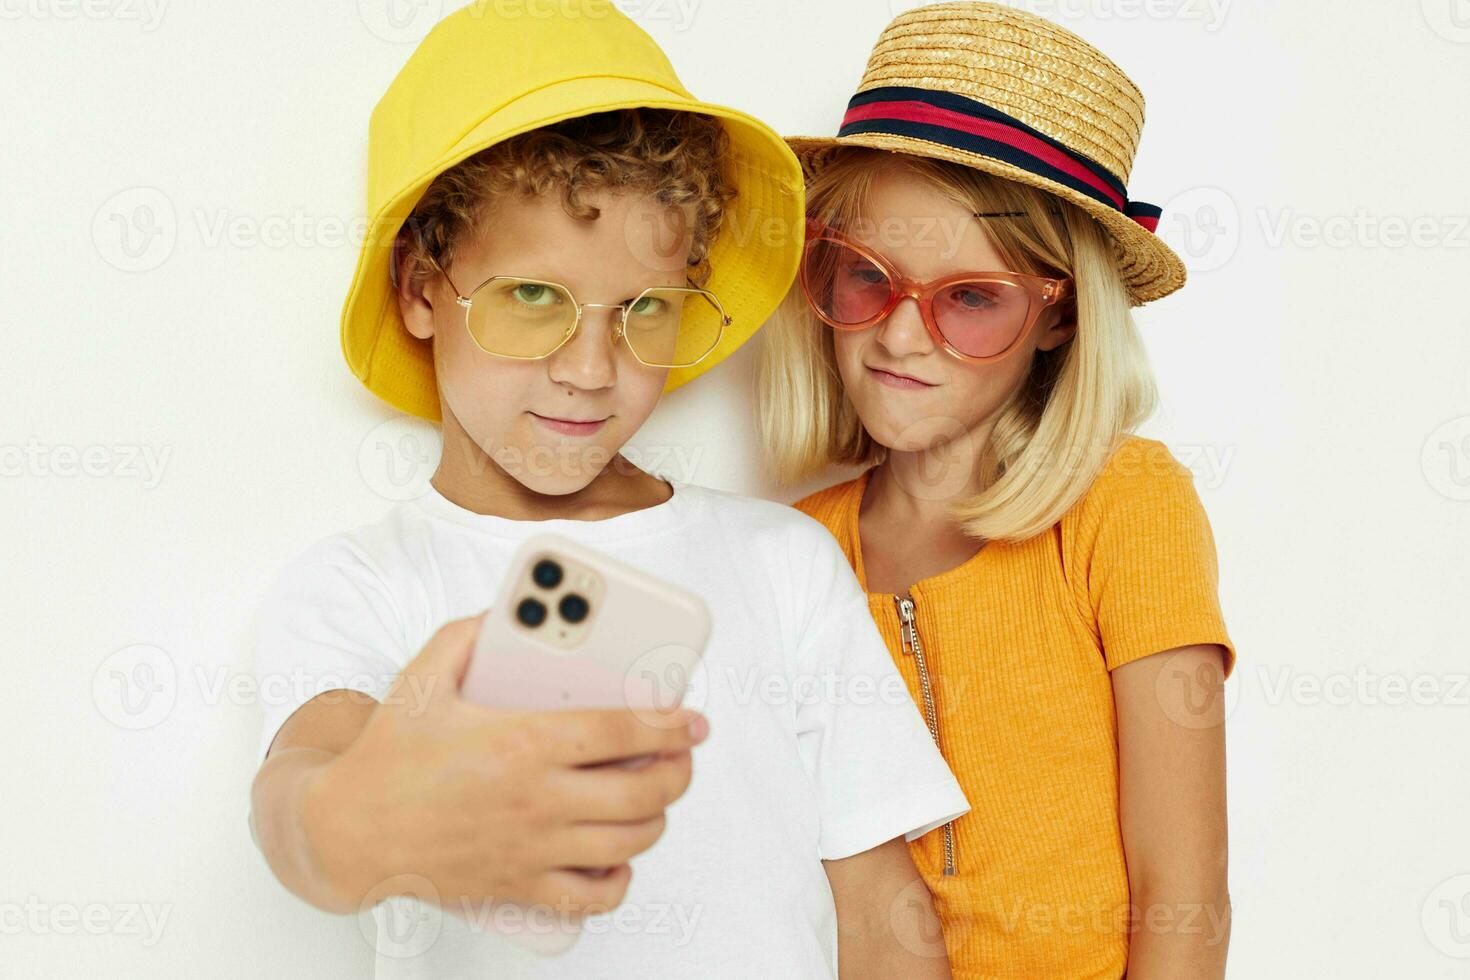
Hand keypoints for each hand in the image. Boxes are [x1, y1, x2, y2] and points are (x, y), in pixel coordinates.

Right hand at [302, 615, 708, 917]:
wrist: (347, 832)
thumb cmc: (388, 756)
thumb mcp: (424, 677)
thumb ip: (470, 634)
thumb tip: (508, 609)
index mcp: (522, 742)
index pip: (622, 731)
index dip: (670, 723)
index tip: (692, 718)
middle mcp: (536, 800)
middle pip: (642, 790)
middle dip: (678, 770)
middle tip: (681, 754)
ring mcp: (532, 848)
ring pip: (629, 841)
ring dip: (656, 816)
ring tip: (655, 794)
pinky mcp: (520, 886)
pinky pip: (591, 896)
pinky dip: (618, 880)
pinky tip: (617, 856)